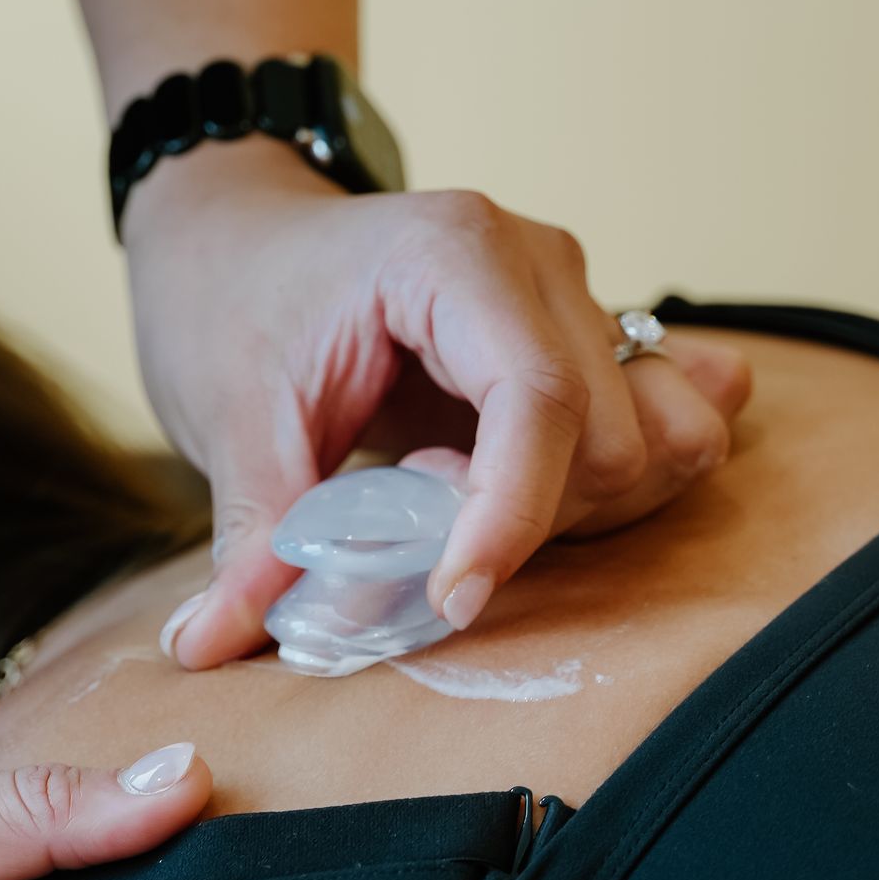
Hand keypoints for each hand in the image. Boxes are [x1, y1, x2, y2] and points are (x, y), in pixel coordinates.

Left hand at [123, 141, 752, 666]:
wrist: (238, 237)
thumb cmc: (233, 297)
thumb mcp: (227, 413)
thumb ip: (252, 533)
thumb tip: (215, 642)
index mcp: (454, 254)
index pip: (537, 396)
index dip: (509, 514)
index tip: (450, 598)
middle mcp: (539, 265)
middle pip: (608, 436)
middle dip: (523, 519)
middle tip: (408, 525)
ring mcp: (576, 299)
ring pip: (652, 444)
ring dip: (571, 509)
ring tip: (452, 493)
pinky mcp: (586, 344)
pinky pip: (663, 427)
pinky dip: (607, 488)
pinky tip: (519, 490)